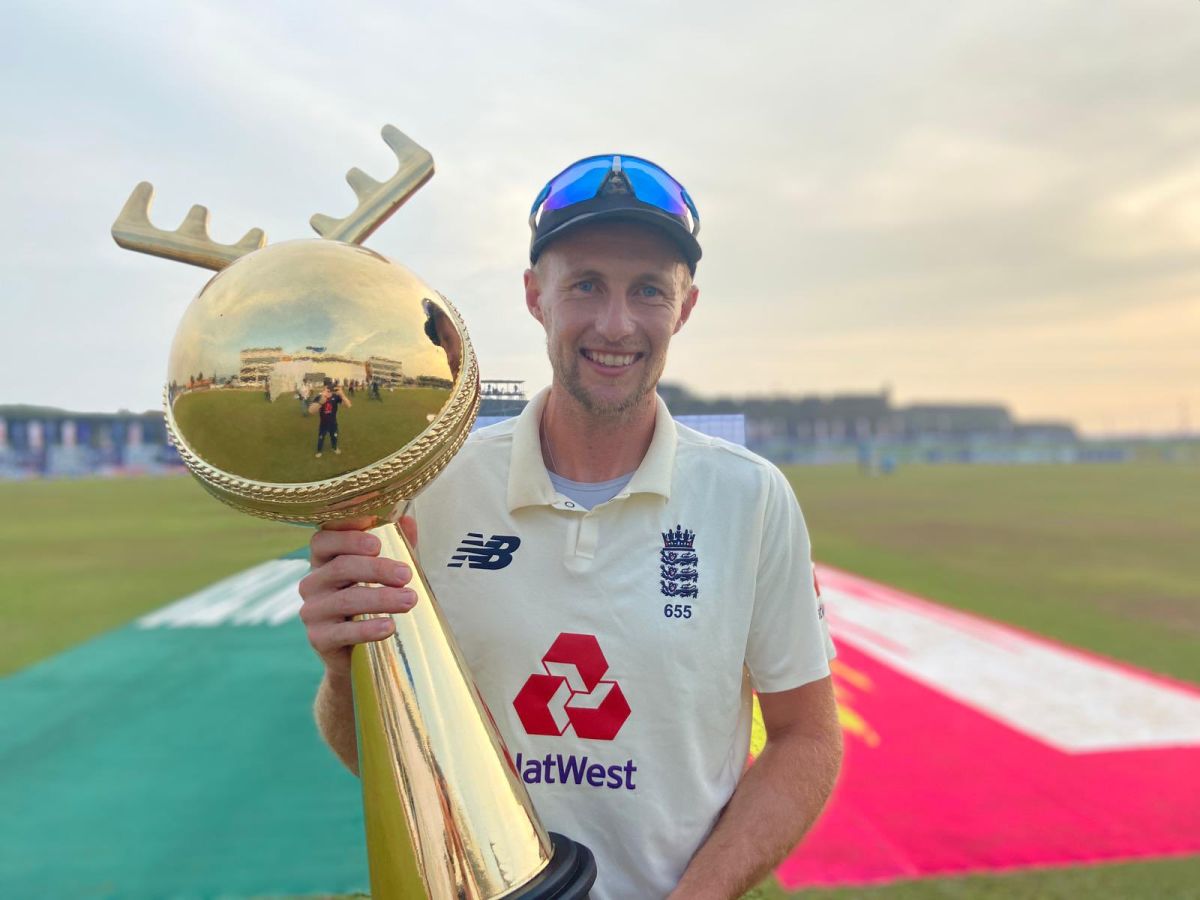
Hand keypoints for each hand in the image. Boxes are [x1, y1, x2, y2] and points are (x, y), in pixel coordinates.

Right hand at [298, 515, 418, 680]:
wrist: (358, 654)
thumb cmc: (372, 603)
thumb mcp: (385, 573)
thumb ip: (396, 545)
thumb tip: (407, 520)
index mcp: (324, 560)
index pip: (324, 539)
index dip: (347, 536)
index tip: (377, 542)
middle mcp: (312, 582)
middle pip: (342, 566)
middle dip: (377, 569)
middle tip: (406, 575)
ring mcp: (312, 611)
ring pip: (346, 599)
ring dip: (381, 598)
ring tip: (410, 600)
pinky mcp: (318, 638)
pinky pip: (343, 632)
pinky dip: (368, 628)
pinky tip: (389, 626)